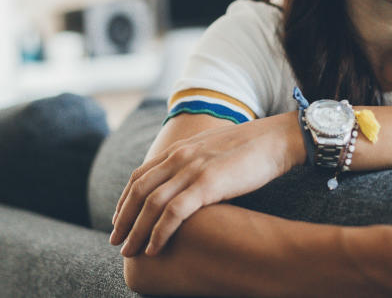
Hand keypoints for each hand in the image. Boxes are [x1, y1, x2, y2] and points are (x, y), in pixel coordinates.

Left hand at [110, 112, 303, 256]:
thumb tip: (187, 185)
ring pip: (151, 204)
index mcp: (179, 149)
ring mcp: (192, 169)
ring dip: (136, 230)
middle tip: (116, 242)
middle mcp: (179, 157)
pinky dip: (159, 232)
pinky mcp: (207, 184)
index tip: (119, 220)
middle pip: (139, 191)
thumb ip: (194, 164)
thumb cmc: (250, 149)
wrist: (275, 139)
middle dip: (123, 219)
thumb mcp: (212, 151)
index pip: (140, 176)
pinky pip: (174, 212)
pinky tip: (154, 248)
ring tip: (129, 251)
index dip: (125, 200)